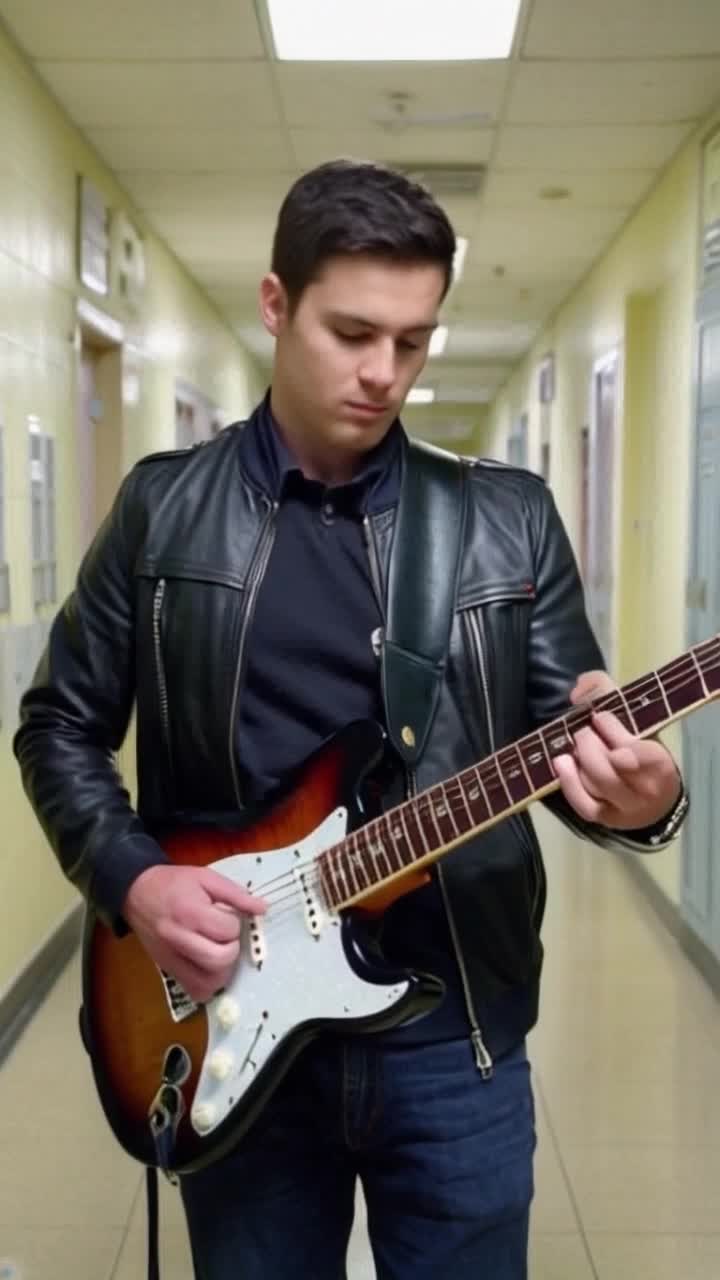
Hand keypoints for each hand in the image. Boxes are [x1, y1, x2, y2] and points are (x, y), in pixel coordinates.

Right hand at [123, 864, 265, 1003]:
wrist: (136, 892)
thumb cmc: (173, 882)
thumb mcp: (206, 877)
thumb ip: (236, 894)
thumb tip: (262, 908)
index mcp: (190, 912)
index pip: (226, 930)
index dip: (234, 924)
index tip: (226, 915)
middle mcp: (179, 939)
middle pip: (219, 960)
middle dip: (232, 949)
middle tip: (225, 936)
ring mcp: (171, 958)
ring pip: (209, 982)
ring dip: (223, 969)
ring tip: (219, 950)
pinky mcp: (167, 970)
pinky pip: (195, 991)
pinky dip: (208, 984)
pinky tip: (209, 967)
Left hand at [553, 670, 681, 830]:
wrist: (654, 800)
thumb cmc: (642, 751)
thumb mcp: (635, 719)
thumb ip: (605, 690)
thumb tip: (578, 690)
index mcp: (661, 764)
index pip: (646, 755)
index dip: (618, 736)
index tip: (600, 717)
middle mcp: (645, 790)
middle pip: (612, 769)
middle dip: (590, 744)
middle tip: (584, 731)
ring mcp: (624, 807)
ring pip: (597, 784)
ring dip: (581, 759)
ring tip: (578, 744)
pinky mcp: (604, 818)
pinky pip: (583, 803)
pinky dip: (569, 782)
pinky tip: (562, 762)